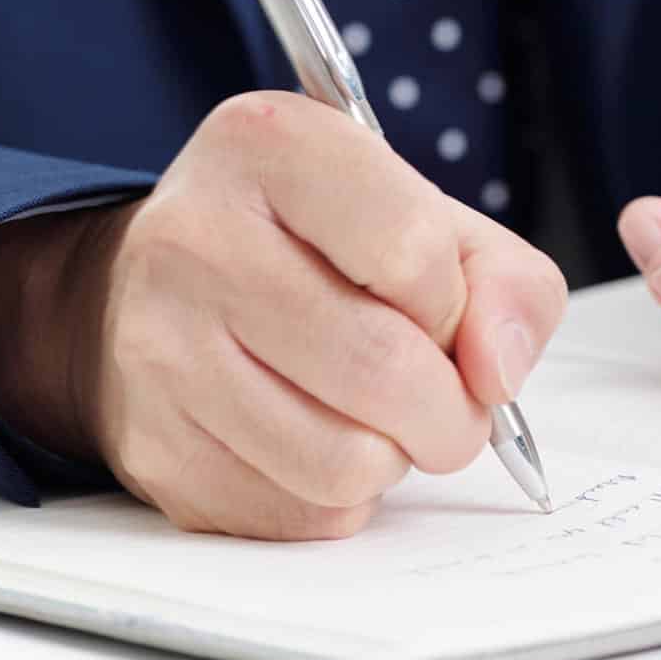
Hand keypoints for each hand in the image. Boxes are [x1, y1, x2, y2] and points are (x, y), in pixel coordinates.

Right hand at [0, 95, 567, 538]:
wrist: (162, 293)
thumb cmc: (321, 251)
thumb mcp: (430, 220)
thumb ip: (507, 283)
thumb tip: (498, 374)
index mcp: (272, 147)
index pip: (412, 249)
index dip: (454, 302)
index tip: (441, 310)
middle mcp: (194, 238)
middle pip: (382, 368)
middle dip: (452, 411)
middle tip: (452, 407)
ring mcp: (159, 347)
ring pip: (344, 459)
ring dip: (396, 457)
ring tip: (381, 420)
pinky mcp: (153, 447)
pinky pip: (299, 512)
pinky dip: (342, 496)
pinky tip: (320, 443)